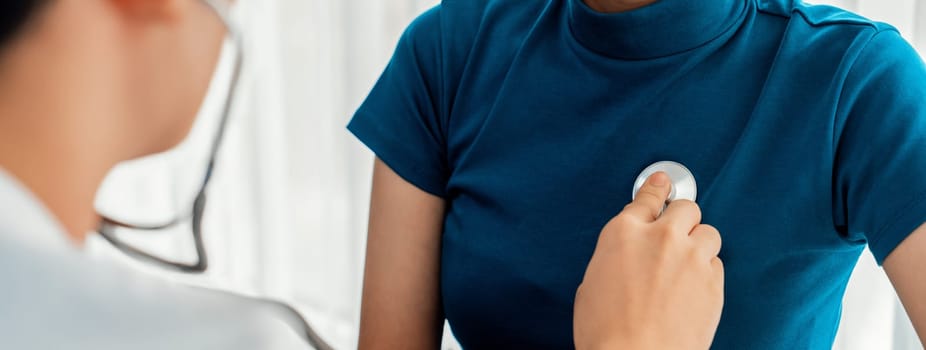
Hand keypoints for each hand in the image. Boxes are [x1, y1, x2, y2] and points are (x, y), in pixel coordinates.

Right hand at [574, 172, 723, 349]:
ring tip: (686, 264)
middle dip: (681, 219)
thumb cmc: (606, 332)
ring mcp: (691, 258)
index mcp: (623, 233)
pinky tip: (692, 287)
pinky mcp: (713, 282)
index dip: (657, 189)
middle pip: (686, 208)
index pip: (648, 197)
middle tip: (675, 233)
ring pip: (708, 232)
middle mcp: (660, 238)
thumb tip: (627, 254)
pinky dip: (706, 271)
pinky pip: (716, 263)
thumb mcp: (592, 283)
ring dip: (698, 243)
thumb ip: (616, 255)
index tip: (664, 182)